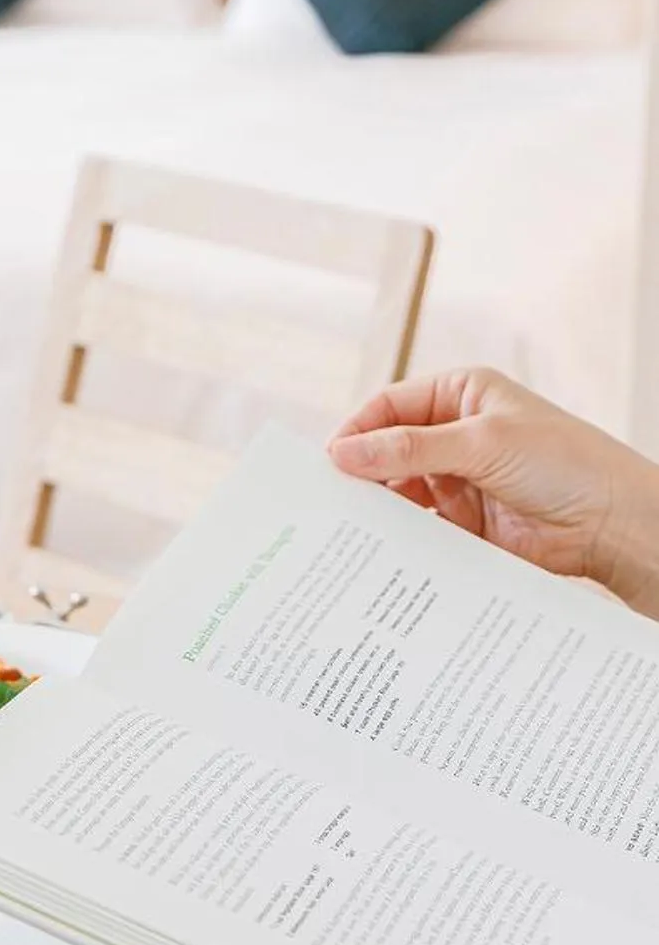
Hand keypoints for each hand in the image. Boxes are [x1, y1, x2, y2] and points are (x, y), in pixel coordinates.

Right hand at [328, 368, 658, 618]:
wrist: (613, 524)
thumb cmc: (564, 463)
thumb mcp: (481, 443)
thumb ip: (409, 449)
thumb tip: (343, 452)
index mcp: (460, 395)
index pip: (390, 405)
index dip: (358, 431)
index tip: (331, 461)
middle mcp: (456, 435)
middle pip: (389, 450)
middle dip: (364, 472)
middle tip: (332, 499)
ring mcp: (460, 480)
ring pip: (401, 492)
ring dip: (382, 509)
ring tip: (353, 528)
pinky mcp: (466, 524)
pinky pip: (421, 529)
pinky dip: (403, 538)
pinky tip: (384, 550)